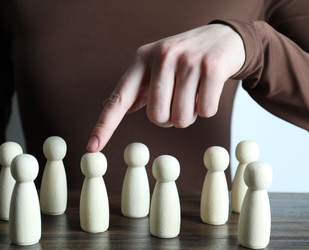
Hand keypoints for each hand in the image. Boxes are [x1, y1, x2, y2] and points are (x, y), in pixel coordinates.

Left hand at [86, 24, 244, 151]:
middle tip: (177, 100)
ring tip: (193, 93)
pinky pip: (205, 112)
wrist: (222, 37)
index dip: (104, 125)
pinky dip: (206, 109)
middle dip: (168, 119)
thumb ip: (134, 89)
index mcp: (140, 60)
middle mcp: (161, 57)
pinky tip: (207, 89)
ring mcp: (187, 61)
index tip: (92, 148)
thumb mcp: (153, 67)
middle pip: (156, 118)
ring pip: (181, 118)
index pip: (118, 99)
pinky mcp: (211, 67)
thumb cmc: (183, 58)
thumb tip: (107, 105)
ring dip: (188, 115)